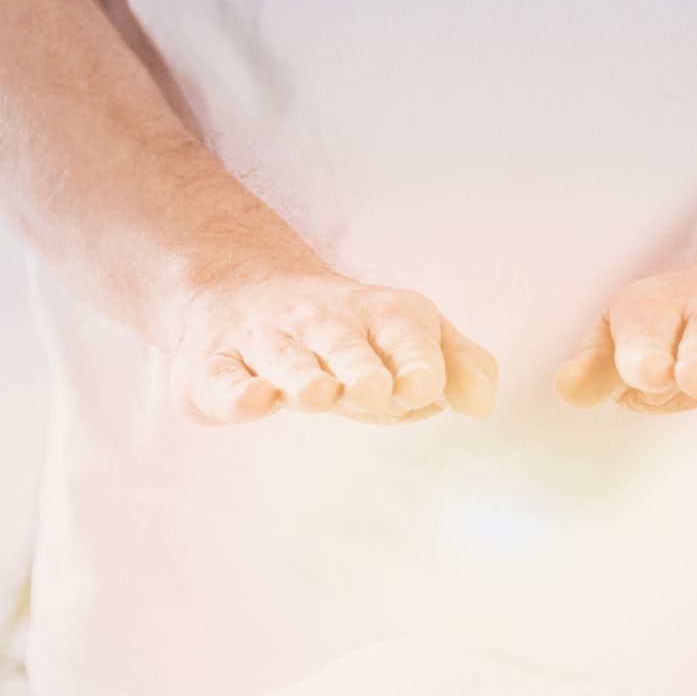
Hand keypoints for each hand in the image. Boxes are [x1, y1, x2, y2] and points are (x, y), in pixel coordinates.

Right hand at [168, 270, 500, 425]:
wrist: (239, 292)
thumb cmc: (347, 337)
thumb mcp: (409, 338)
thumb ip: (458, 366)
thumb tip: (483, 404)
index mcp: (377, 317)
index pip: (403, 332)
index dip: (415, 358)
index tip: (424, 385)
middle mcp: (320, 326)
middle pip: (342, 345)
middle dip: (359, 367)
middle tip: (376, 391)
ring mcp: (264, 344)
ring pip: (283, 359)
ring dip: (302, 376)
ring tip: (321, 394)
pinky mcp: (213, 368)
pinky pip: (222, 378)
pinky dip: (236, 391)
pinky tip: (255, 399)